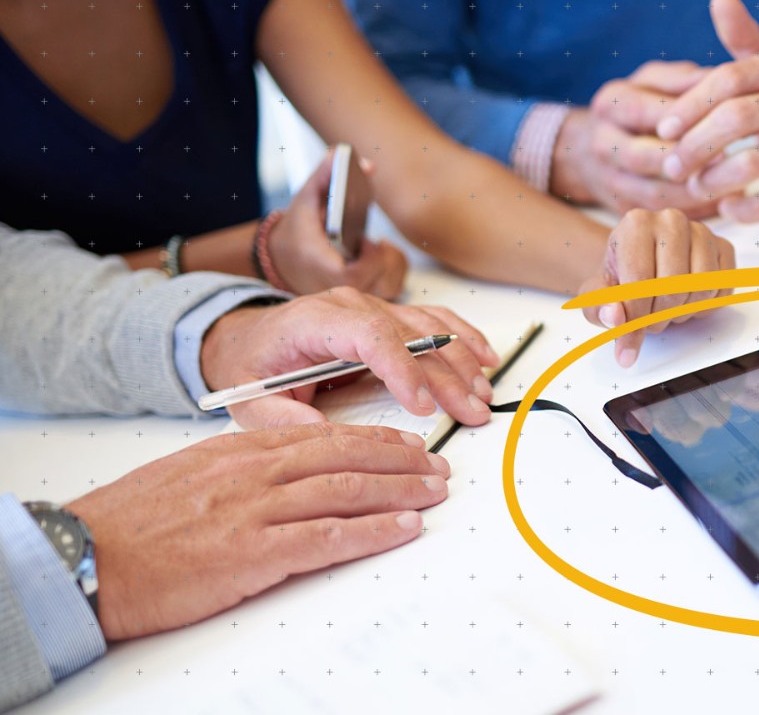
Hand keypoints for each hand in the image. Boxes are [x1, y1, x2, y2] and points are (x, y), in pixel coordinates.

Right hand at [65, 422, 448, 640]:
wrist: (85, 557)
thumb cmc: (132, 524)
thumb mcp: (189, 477)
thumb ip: (240, 472)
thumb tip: (285, 477)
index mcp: (240, 450)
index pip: (322, 436)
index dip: (373, 439)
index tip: (405, 444)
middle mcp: (255, 472)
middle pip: (346, 456)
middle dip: (400, 460)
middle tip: (437, 465)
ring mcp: (256, 510)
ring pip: (348, 489)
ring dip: (401, 491)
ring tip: (435, 492)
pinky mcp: (254, 552)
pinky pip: (330, 537)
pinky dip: (374, 531)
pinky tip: (404, 529)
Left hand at [200, 287, 500, 428]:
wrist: (250, 338)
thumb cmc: (253, 365)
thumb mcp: (247, 396)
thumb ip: (278, 416)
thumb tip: (321, 432)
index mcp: (315, 320)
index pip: (371, 335)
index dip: (403, 369)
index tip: (423, 406)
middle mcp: (350, 306)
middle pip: (411, 334)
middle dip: (446, 376)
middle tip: (470, 412)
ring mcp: (374, 306)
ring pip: (430, 326)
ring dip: (462, 360)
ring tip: (481, 395)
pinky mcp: (389, 316)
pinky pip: (435, 320)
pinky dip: (464, 338)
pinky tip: (486, 358)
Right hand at [269, 147, 407, 298]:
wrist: (284, 258)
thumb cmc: (298, 230)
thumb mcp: (306, 198)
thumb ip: (326, 175)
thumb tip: (349, 156)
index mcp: (322, 269)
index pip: (354, 276)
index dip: (369, 259)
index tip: (366, 240)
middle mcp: (338, 288)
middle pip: (380, 282)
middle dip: (384, 257)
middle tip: (369, 241)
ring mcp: (352, 296)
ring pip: (391, 286)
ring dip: (391, 262)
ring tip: (374, 247)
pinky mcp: (362, 295)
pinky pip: (392, 288)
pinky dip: (394, 269)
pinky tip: (380, 254)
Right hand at [551, 62, 714, 215]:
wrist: (588, 148)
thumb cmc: (637, 106)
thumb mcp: (653, 81)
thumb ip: (684, 79)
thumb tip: (721, 79)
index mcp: (610, 104)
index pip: (646, 111)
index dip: (683, 119)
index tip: (724, 120)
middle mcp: (602, 143)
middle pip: (641, 157)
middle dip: (683, 160)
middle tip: (726, 159)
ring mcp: (608, 180)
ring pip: (652, 193)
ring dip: (692, 192)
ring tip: (729, 184)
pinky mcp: (621, 208)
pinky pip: (660, 214)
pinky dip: (690, 211)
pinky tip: (718, 202)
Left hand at [579, 209, 734, 366]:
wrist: (642, 264)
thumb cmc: (621, 278)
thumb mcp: (598, 296)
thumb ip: (599, 309)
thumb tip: (615, 317)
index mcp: (636, 223)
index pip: (641, 281)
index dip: (637, 315)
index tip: (630, 325)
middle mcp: (671, 219)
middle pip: (674, 287)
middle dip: (660, 316)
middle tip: (649, 320)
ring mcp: (702, 231)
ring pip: (702, 288)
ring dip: (683, 313)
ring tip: (666, 309)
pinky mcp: (723, 247)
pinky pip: (722, 289)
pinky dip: (705, 307)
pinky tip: (686, 302)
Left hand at [654, 0, 758, 222]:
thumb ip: (743, 38)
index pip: (727, 80)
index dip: (689, 106)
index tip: (663, 130)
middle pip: (735, 120)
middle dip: (694, 146)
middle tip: (671, 167)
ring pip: (751, 163)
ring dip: (712, 180)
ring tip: (694, 187)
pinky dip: (743, 209)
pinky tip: (727, 208)